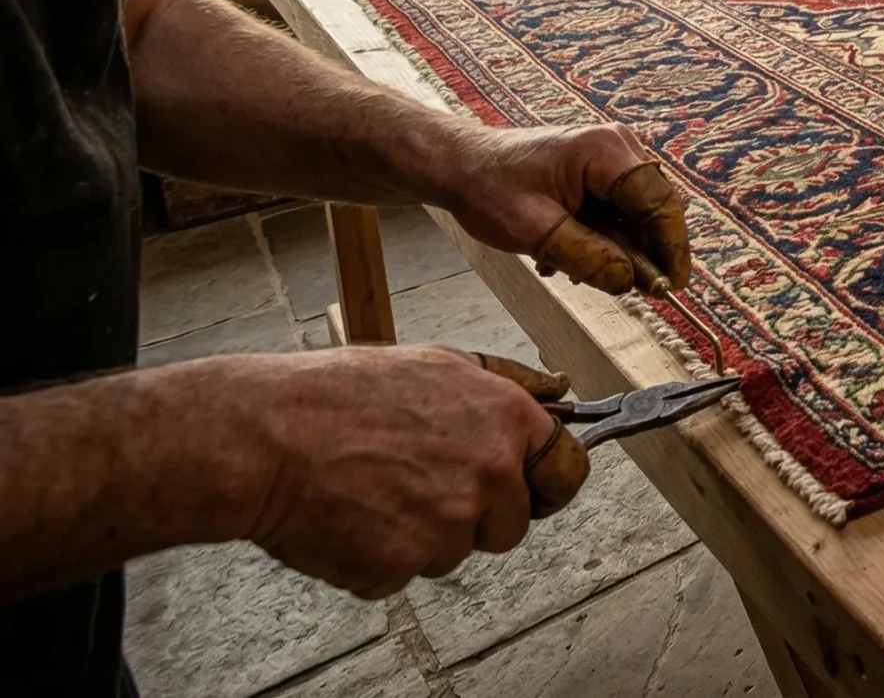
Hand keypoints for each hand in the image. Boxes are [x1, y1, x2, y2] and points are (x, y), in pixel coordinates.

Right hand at [232, 347, 590, 599]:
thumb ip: (507, 382)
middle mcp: (488, 474)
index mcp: (505, 419)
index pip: (567, 471)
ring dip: (421, 534)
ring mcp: (447, 525)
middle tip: (420, 486)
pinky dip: (376, 556)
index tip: (529, 490)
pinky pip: (402, 574)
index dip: (545, 484)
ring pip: (453, 551)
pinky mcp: (401, 566)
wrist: (263, 438)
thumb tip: (560, 391)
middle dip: (477, 516)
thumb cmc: (338, 395)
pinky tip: (348, 516)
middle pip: (511, 524)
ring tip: (372, 490)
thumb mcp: (437, 362)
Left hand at [435, 124, 692, 294]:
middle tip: (634, 291)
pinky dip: (609, 238)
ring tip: (580, 268)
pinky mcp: (604, 171)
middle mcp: (619, 146)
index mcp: (606, 151)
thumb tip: (631, 281)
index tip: (671, 288)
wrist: (462, 166)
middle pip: (657, 208)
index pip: (659, 203)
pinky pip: (622, 210)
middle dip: (647, 252)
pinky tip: (576, 253)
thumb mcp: (535, 233)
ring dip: (623, 247)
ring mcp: (613, 157)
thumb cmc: (489, 190)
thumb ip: (588, 258)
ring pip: (640, 214)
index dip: (671, 248)